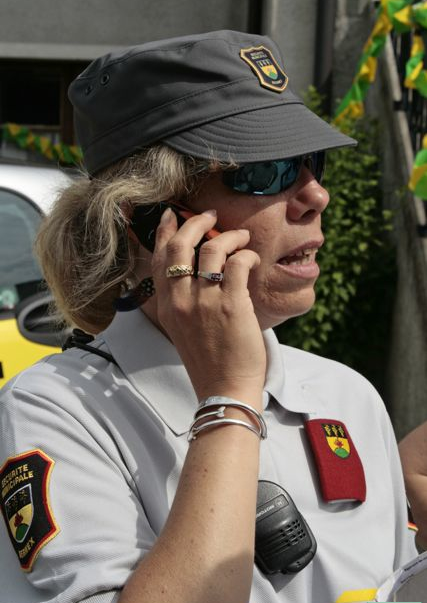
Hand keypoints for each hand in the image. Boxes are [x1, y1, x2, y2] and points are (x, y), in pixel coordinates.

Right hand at [151, 208, 266, 406]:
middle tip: (211, 215)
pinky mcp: (232, 305)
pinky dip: (247, 254)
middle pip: (181, 244)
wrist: (224, 389)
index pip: (160, 258)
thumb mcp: (183, 328)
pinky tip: (253, 259)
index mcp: (166, 306)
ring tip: (242, 238)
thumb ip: (184, 300)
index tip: (173, 214)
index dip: (166, 230)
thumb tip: (200, 269)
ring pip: (212, 247)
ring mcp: (205, 302)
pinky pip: (237, 263)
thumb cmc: (209, 361)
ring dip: (231, 236)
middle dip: (196, 221)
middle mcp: (180, 301)